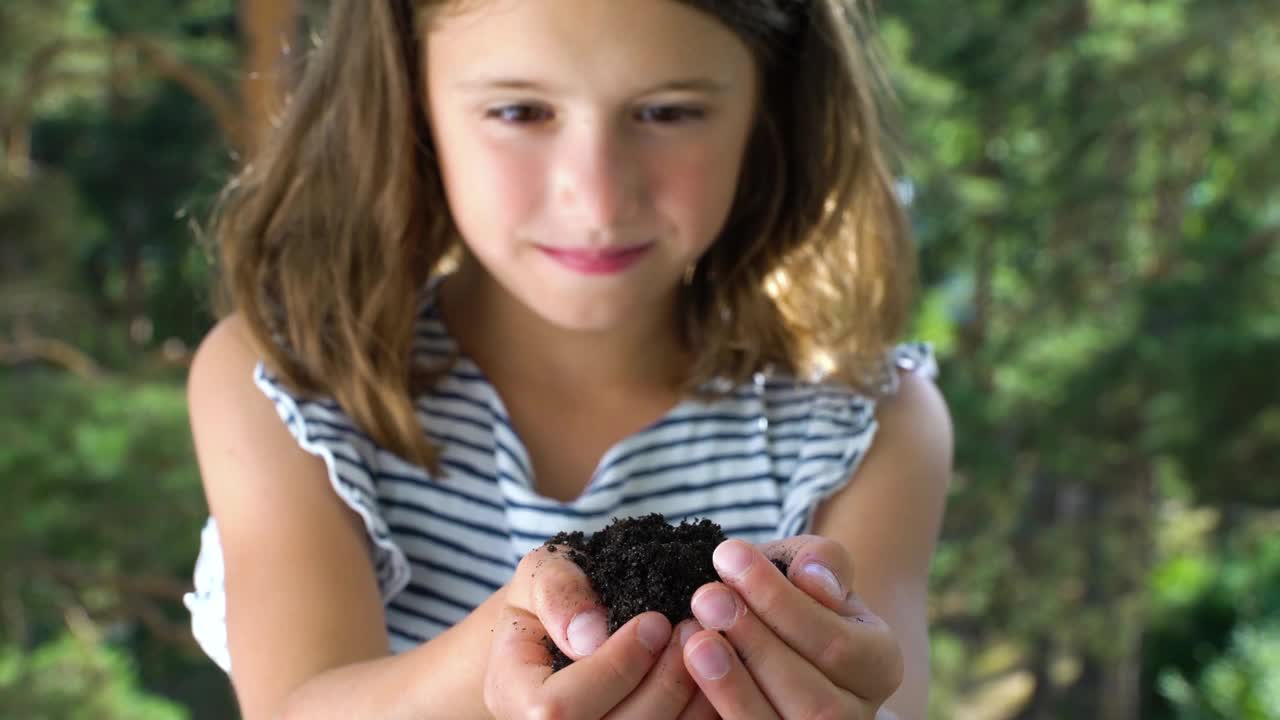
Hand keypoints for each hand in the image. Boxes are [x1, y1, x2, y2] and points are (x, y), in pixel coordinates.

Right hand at [484, 544, 718, 718]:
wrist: (560, 629)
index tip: (655, 620)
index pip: (558, 709)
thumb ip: (558, 592)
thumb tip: (591, 634)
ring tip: (708, 648)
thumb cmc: (551, 597)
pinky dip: (700, 713)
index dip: (615, 667)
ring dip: (690, 700)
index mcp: (512, 697)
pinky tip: (714, 675)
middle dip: (664, 683)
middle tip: (694, 631)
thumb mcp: (541, 573)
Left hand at [681, 536, 903, 718]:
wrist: (770, 629)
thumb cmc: (792, 595)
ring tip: (695, 640)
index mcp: (878, 666)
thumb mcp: (809, 566)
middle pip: (815, 700)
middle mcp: (856, 716)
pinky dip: (719, 709)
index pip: (837, 644)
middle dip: (756, 645)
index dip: (781, 603)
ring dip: (734, 687)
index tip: (729, 556)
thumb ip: (822, 561)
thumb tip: (815, 578)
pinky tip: (689, 674)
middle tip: (706, 597)